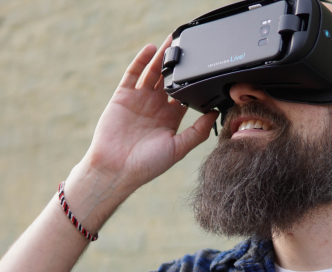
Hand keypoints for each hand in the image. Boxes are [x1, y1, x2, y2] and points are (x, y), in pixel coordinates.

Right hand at [67, 36, 218, 226]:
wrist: (115, 169)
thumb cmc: (147, 165)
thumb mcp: (178, 149)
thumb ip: (197, 132)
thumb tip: (215, 114)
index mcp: (170, 119)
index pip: (185, 94)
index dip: (193, 82)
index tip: (205, 68)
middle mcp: (156, 107)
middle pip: (169, 79)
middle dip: (177, 63)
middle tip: (189, 45)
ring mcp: (139, 100)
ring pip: (153, 72)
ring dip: (162, 57)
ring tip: (173, 40)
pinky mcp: (123, 96)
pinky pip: (133, 74)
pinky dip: (141, 60)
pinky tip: (151, 49)